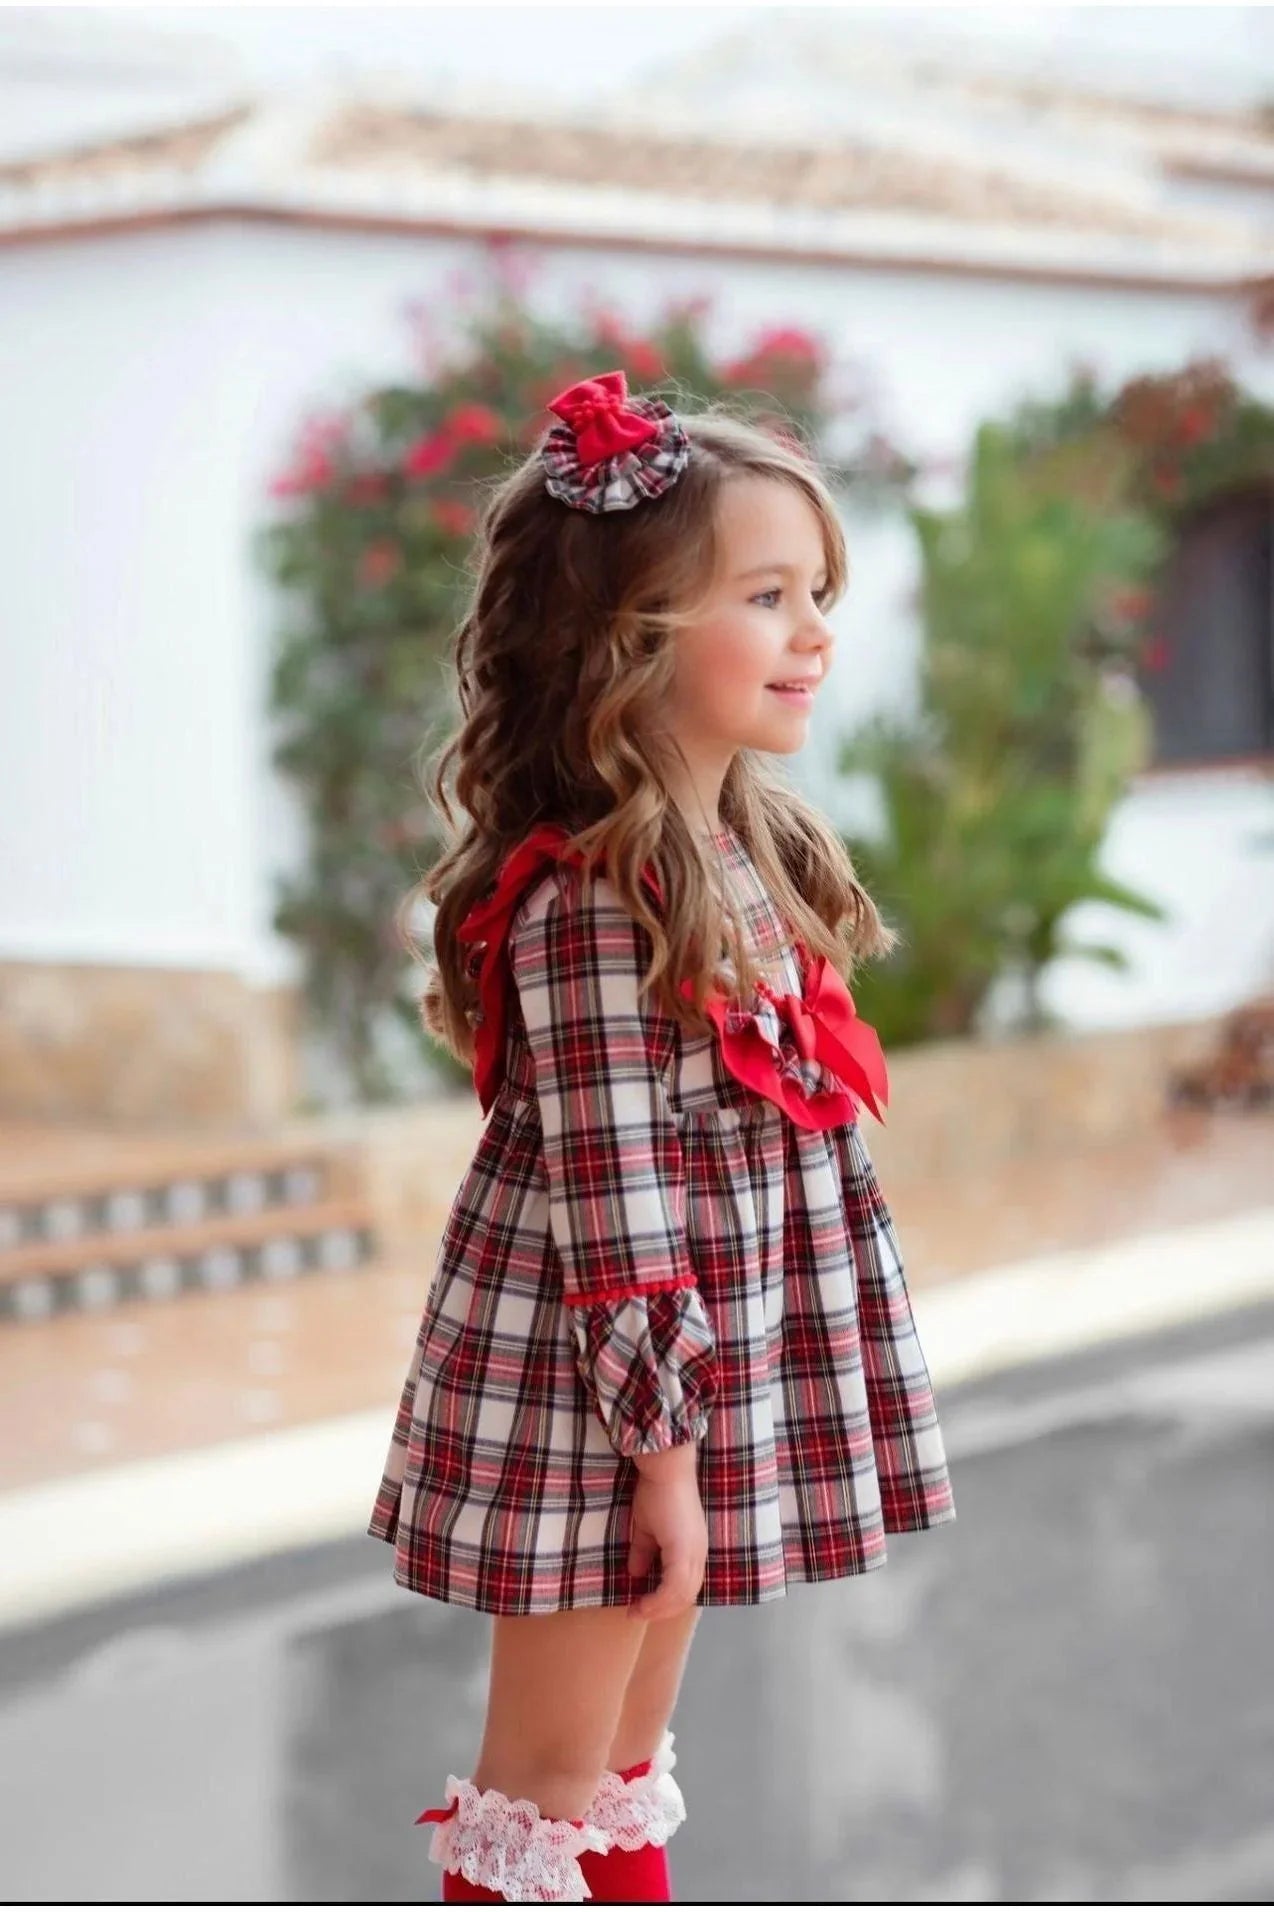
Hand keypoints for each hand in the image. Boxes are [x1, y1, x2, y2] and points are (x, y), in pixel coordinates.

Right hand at [626, 1457, 707, 1620]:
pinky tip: (643, 1603)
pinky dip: (659, 1600)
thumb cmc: (657, 1492)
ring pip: (682, 1596)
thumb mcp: (647, 1529)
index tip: (642, 1607)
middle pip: (686, 1596)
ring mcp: (694, 1554)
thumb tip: (635, 1573)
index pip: (686, 1586)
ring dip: (659, 1608)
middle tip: (638, 1613)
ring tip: (637, 1611)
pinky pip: (674, 1588)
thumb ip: (644, 1552)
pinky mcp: (685, 1552)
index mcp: (692, 1549)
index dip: (666, 1601)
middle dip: (662, 1610)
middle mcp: (698, 1554)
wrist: (665, 1471)